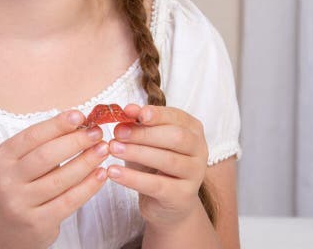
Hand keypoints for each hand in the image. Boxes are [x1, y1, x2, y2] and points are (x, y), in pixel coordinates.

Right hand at [0, 109, 110, 248]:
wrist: (2, 230)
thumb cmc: (19, 186)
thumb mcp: (19, 163)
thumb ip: (43, 145)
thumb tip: (79, 123)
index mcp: (2, 158)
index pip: (32, 136)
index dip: (57, 124)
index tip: (80, 115)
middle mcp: (7, 181)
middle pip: (46, 156)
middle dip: (76, 141)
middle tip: (97, 132)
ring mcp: (21, 204)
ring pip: (60, 179)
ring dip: (86, 162)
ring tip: (103, 149)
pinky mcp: (37, 223)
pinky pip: (69, 201)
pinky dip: (88, 186)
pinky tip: (102, 174)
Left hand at [106, 104, 208, 228]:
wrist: (165, 204)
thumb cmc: (155, 165)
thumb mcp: (146, 141)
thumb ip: (139, 124)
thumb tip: (128, 109)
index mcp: (193, 130)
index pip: (175, 117)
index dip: (153, 114)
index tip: (128, 111)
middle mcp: (199, 150)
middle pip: (175, 137)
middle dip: (143, 134)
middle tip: (117, 133)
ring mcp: (195, 174)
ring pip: (167, 160)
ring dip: (136, 153)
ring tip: (113, 149)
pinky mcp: (183, 196)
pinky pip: (157, 185)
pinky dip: (132, 178)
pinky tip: (113, 172)